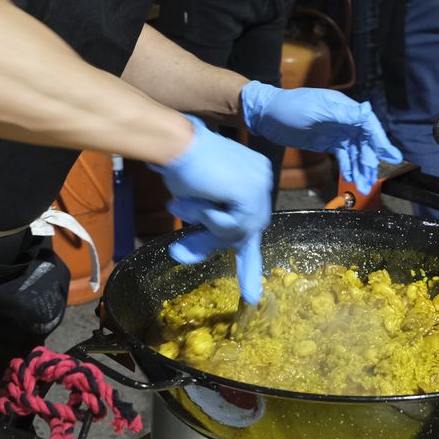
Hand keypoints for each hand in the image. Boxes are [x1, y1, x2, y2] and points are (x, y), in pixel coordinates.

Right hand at [156, 116, 273, 301]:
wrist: (176, 143)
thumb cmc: (179, 163)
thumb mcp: (194, 200)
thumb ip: (201, 224)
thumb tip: (183, 254)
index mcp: (253, 174)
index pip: (250, 218)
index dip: (244, 256)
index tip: (250, 295)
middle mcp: (262, 178)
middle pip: (245, 230)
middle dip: (212, 242)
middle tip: (179, 253)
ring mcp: (259, 186)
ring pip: (237, 232)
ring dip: (205, 224)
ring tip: (181, 203)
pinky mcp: (250, 194)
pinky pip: (231, 227)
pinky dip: (209, 219)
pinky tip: (198, 199)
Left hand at [240, 82, 401, 194]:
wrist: (267, 116)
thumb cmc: (290, 107)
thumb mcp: (316, 109)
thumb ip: (341, 114)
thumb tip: (367, 111)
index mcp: (344, 108)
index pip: (368, 124)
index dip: (380, 140)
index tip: (391, 156)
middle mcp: (344, 119)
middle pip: (364, 142)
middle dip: (370, 161)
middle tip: (371, 179)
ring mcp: (337, 132)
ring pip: (355, 152)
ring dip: (360, 169)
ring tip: (364, 187)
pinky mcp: (328, 143)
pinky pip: (343, 157)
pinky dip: (348, 168)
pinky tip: (351, 179)